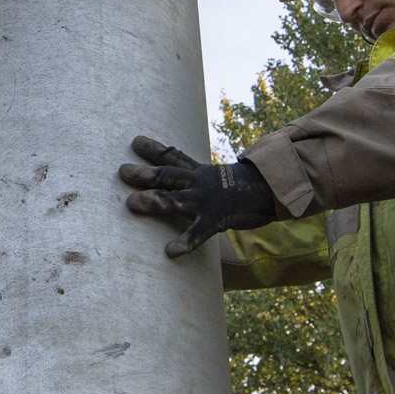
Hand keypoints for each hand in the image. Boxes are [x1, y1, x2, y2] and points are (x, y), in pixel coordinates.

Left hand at [115, 134, 279, 257]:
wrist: (272, 191)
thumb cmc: (242, 188)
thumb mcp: (217, 178)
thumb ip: (196, 178)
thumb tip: (179, 178)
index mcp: (199, 172)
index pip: (173, 157)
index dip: (153, 149)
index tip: (135, 141)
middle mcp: (199, 182)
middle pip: (168, 175)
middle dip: (145, 173)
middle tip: (122, 171)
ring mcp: (207, 200)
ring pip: (176, 199)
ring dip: (154, 201)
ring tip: (132, 203)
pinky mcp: (217, 219)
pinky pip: (198, 233)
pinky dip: (184, 243)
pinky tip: (170, 252)